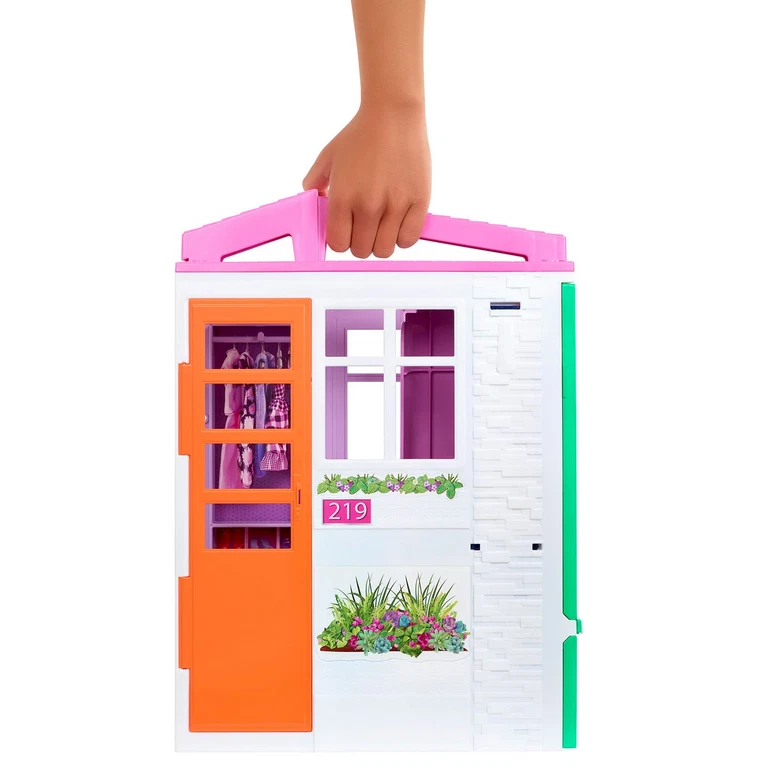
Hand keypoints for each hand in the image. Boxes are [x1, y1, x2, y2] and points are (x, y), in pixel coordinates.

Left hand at [303, 104, 430, 257]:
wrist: (393, 114)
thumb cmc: (360, 134)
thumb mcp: (327, 157)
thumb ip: (314, 183)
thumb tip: (314, 204)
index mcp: (343, 197)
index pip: (339, 244)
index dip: (342, 240)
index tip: (347, 230)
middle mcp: (368, 205)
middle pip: (361, 251)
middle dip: (361, 242)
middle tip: (365, 226)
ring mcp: (395, 205)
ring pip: (385, 250)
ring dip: (381, 242)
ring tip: (383, 225)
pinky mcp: (419, 201)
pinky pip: (409, 240)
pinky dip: (403, 237)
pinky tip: (399, 222)